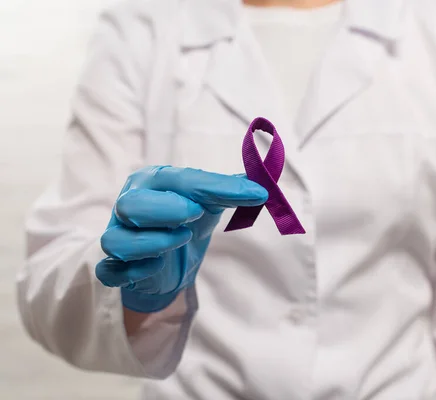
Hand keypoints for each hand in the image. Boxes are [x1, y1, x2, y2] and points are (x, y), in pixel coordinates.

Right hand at [95, 166, 267, 312]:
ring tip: (182, 239)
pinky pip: (111, 272)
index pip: (179, 180)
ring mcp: (118, 237)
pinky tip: (155, 268)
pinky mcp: (116, 268)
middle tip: (194, 215)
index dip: (214, 187)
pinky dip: (133, 272)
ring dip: (151, 243)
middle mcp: (129, 206)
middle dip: (165, 210)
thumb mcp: (211, 202)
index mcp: (152, 182)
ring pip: (115, 241)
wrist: (171, 261)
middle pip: (129, 205)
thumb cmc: (187, 221)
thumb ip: (232, 191)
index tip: (251, 195)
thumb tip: (261, 184)